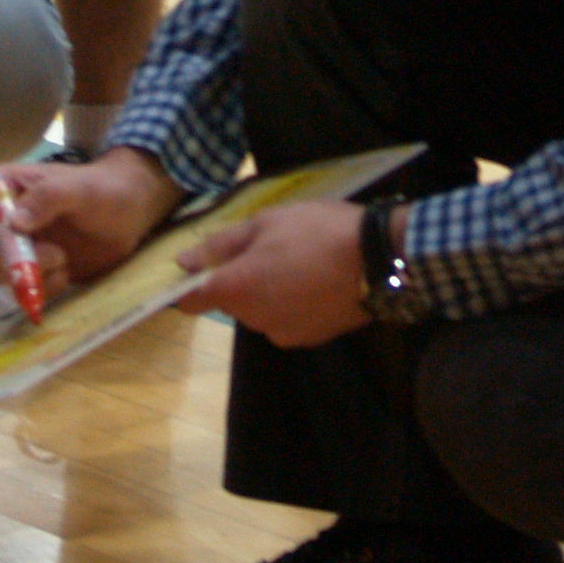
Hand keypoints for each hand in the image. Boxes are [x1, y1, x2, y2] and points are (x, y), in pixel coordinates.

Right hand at [0, 145, 178, 302]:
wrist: (131, 212)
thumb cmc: (103, 188)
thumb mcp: (78, 187)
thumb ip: (48, 198)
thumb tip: (13, 222)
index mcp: (2, 188)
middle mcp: (1, 219)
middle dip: (11, 259)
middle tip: (52, 254)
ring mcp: (15, 247)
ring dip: (28, 275)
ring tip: (63, 259)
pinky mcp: (32, 271)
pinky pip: (20, 290)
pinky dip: (43, 288)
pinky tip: (67, 272)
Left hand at [174, 200, 369, 347]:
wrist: (380, 260)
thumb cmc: (316, 232)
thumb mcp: (266, 223)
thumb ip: (220, 245)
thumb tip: (183, 263)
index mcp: (235, 289)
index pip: (190, 302)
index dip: (190, 286)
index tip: (201, 269)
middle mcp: (253, 320)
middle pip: (232, 302)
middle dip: (243, 278)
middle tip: (273, 248)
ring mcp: (282, 333)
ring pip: (261, 310)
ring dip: (269, 291)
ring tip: (301, 262)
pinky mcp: (309, 339)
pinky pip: (287, 320)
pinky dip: (294, 304)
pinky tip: (317, 282)